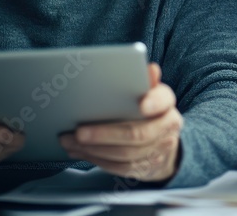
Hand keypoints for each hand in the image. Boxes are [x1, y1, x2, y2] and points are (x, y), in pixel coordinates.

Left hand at [60, 63, 181, 182]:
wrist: (163, 141)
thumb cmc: (150, 112)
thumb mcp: (149, 93)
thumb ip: (146, 81)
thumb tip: (149, 69)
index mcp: (166, 104)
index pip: (164, 100)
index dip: (154, 102)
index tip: (141, 104)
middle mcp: (167, 127)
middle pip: (138, 134)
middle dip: (105, 134)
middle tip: (80, 132)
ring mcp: (158, 150)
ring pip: (126, 154)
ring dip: (94, 149)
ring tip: (70, 141)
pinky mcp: (146, 168)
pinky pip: (121, 167)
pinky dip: (98, 160)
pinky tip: (81, 152)